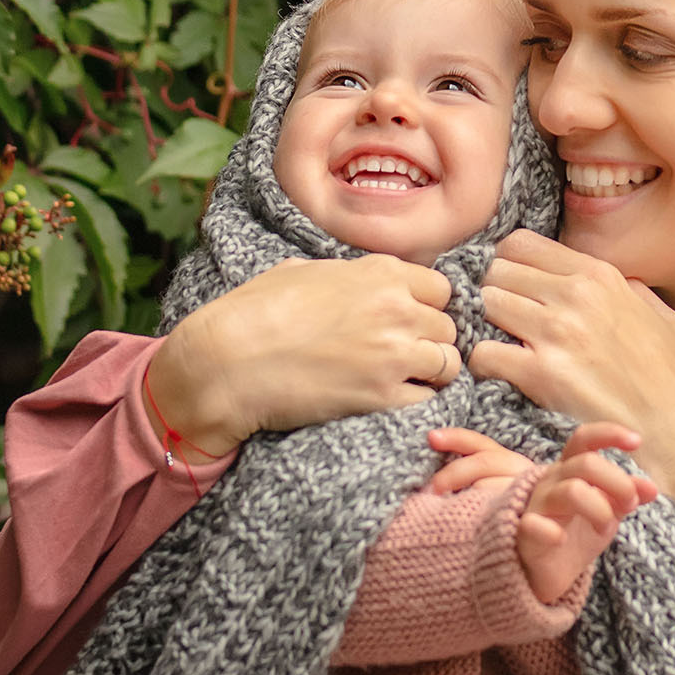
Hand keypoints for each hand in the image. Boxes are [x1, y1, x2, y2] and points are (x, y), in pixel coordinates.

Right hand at [148, 254, 459, 453]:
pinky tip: (393, 401)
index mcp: (379, 272)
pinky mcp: (382, 396)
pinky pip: (427, 400)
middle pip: (447, 328)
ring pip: (448, 364)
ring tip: (404, 381)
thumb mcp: (302, 271)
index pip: (441, 289)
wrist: (226, 362)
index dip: (427, 307)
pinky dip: (417, 403)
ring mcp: (393, 353)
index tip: (410, 322)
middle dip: (430, 342)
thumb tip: (358, 281)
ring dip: (431, 374)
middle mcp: (396, 307)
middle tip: (405, 356)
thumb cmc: (253, 312)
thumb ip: (345, 274)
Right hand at [429, 421, 656, 605]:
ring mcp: (536, 507)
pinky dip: (550, 531)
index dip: (608, 433)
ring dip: (600, 509)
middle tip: (629, 505)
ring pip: (571, 491)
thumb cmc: (573, 534)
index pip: (583, 439)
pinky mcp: (525, 535)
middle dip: (618, 482)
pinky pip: (533, 525)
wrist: (542, 573)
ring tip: (606, 528)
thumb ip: (626, 496)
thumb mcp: (607, 512)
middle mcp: (551, 482)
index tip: (636, 441)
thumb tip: (651, 488)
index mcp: (569, 471)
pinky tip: (561, 540)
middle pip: (586, 464)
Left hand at [471, 235, 674, 552]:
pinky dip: (484, 365)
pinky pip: (483, 353)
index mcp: (600, 276)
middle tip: (506, 325)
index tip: (514, 290)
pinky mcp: (541, 374)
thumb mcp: (663, 318)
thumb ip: (632, 291)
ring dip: (488, 328)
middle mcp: (576, 296)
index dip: (508, 266)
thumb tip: (617, 282)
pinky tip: (502, 377)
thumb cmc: (673, 383)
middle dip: (495, 296)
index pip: (521, 244)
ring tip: (504, 349)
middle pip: (497, 272)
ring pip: (486, 305)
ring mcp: (557, 333)